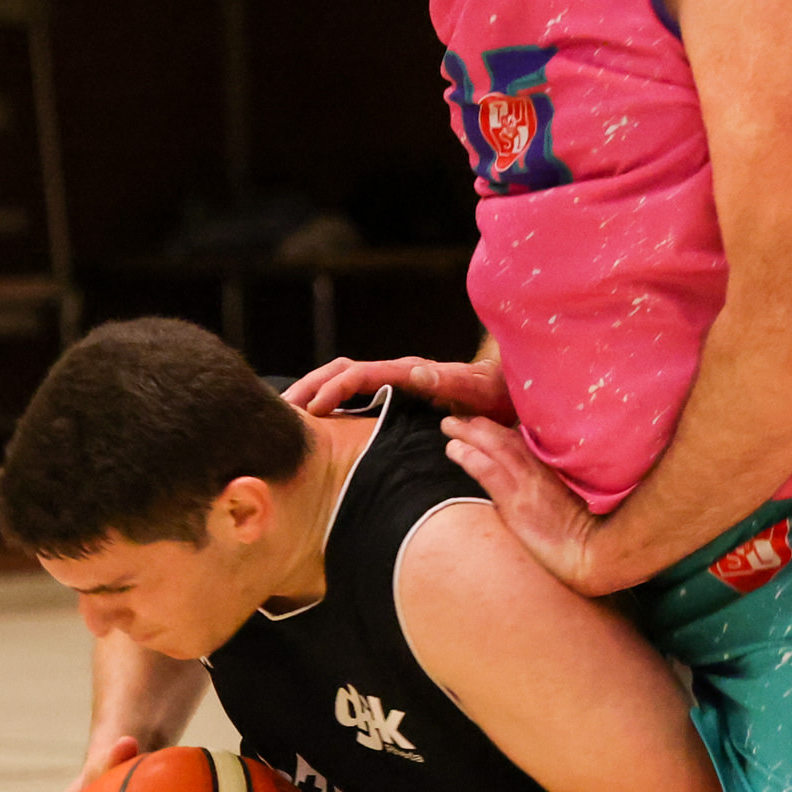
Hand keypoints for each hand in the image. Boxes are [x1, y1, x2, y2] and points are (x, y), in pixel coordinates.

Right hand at [289, 352, 508, 420]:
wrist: (508, 393)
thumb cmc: (495, 397)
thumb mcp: (477, 391)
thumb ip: (449, 382)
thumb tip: (414, 372)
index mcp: (410, 372)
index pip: (360, 373)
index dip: (334, 387)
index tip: (313, 408)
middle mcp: (398, 373)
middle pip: (342, 370)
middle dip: (311, 386)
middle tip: (283, 409)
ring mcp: (395, 383)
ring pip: (344, 378)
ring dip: (315, 391)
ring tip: (290, 414)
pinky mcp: (396, 395)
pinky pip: (355, 393)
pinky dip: (331, 400)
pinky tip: (317, 421)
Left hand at [438, 415, 630, 593]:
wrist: (593, 554)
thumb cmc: (583, 537)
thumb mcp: (569, 505)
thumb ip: (550, 490)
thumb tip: (531, 492)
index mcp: (553, 470)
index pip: (522, 443)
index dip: (499, 431)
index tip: (479, 423)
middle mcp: (541, 470)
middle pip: (506, 439)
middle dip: (480, 425)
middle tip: (456, 417)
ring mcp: (529, 484)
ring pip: (495, 448)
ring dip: (468, 434)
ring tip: (448, 425)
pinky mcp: (518, 501)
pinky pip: (489, 471)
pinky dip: (470, 457)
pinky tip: (453, 449)